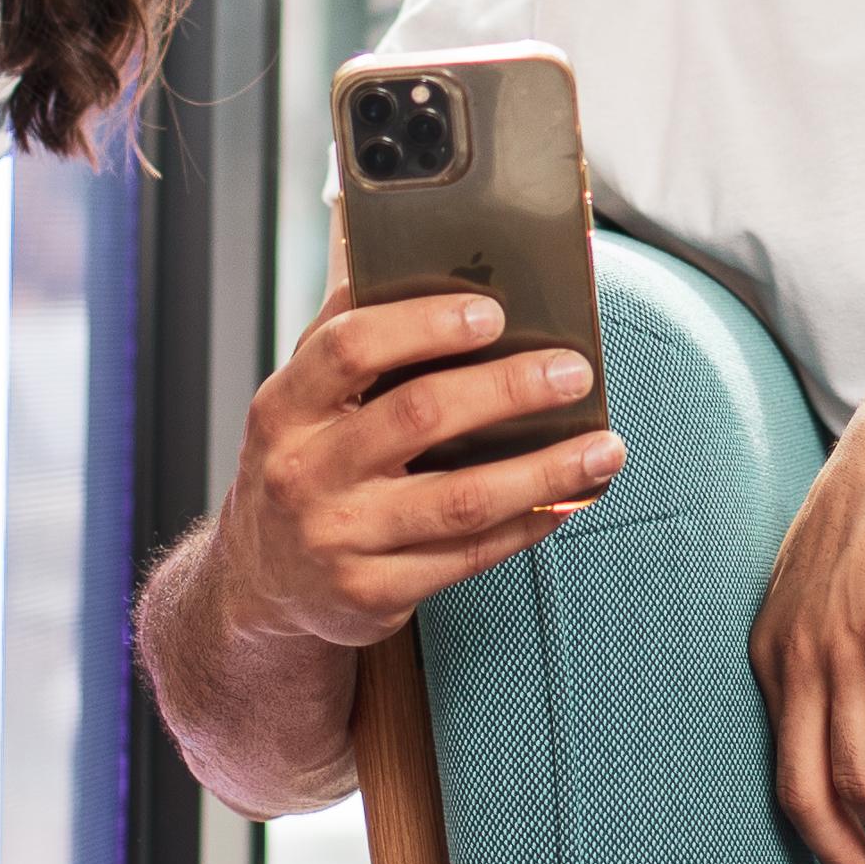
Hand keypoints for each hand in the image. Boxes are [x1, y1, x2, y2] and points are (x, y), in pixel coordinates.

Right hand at [214, 286, 620, 653]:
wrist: (259, 583)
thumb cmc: (304, 465)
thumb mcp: (301, 404)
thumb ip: (350, 341)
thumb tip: (436, 270)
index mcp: (283, 408)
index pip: (351, 348)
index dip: (425, 324)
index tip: (495, 313)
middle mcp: (304, 473)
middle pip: (419, 415)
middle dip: (509, 388)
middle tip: (573, 372)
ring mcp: (338, 540)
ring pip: (461, 498)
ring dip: (545, 470)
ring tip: (605, 448)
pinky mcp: (372, 594)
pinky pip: (468, 555)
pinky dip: (528, 524)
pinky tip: (568, 501)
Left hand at [750, 387, 864, 863]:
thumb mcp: (833, 586)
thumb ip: (832, 648)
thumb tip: (863, 711)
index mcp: (774, 648)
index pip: (783, 767)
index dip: (822, 833)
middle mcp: (796, 659)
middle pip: (808, 793)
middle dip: (847, 861)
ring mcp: (843, 654)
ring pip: (860, 782)